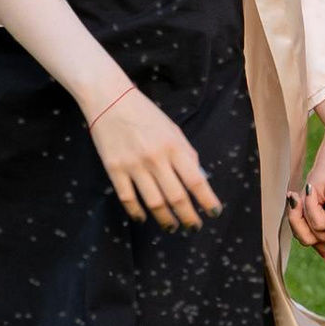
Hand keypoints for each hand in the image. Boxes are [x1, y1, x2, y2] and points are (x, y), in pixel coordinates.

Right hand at [90, 85, 219, 229]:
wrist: (110, 99)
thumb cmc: (145, 114)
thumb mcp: (172, 129)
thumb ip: (185, 153)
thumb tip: (198, 178)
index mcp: (174, 146)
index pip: (196, 180)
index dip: (207, 200)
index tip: (214, 213)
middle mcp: (156, 158)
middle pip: (177, 197)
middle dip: (188, 216)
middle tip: (194, 226)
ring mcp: (134, 165)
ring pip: (154, 202)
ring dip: (165, 219)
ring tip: (172, 226)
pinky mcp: (114, 169)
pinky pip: (128, 198)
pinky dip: (137, 212)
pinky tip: (143, 218)